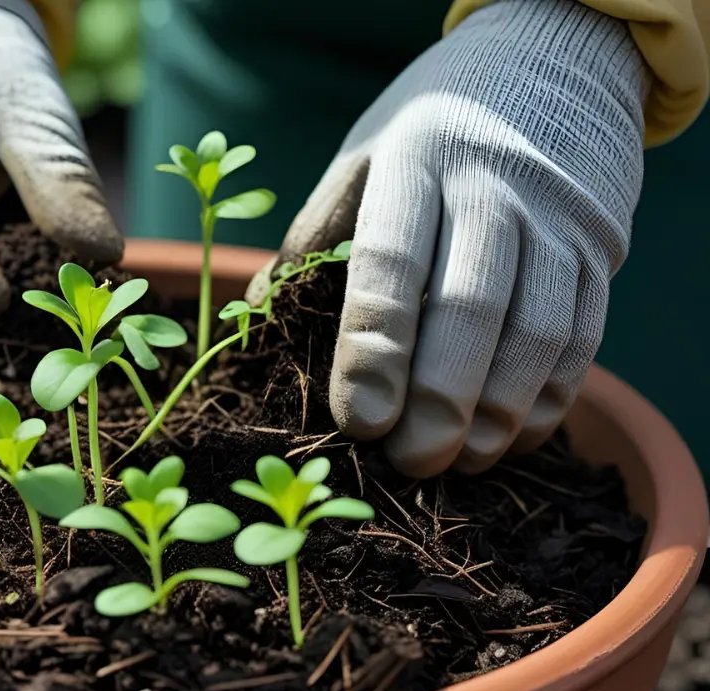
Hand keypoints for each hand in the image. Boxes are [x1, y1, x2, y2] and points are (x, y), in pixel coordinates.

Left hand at [260, 0, 646, 475]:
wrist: (550, 62)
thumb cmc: (429, 132)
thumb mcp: (362, 159)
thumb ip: (314, 237)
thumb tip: (255, 322)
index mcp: (415, 160)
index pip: (389, 262)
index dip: (373, 349)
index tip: (357, 420)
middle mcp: (492, 185)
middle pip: (471, 307)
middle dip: (438, 400)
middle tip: (409, 461)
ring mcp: (558, 217)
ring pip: (537, 333)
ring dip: (497, 414)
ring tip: (455, 462)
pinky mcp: (602, 248)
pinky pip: (583, 337)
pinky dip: (548, 400)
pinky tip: (508, 437)